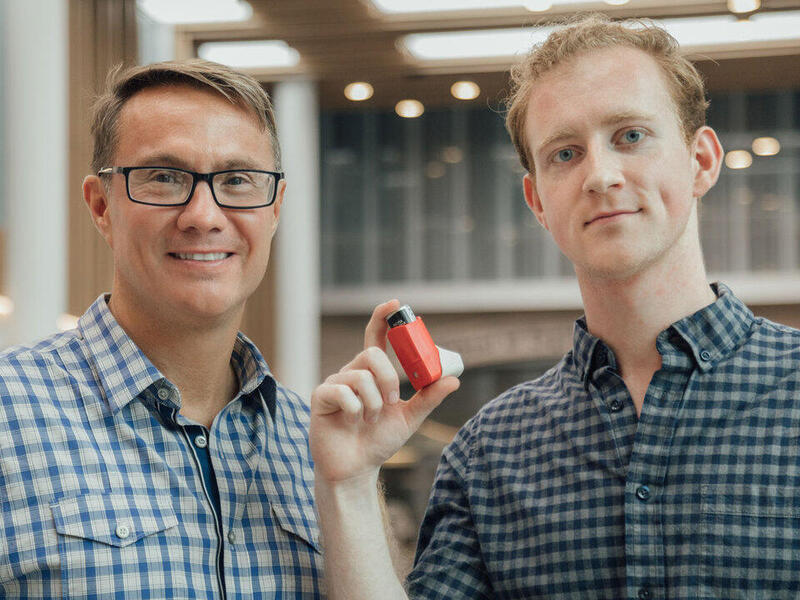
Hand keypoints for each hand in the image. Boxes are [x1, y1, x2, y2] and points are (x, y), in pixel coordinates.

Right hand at [310, 300, 459, 484]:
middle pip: (372, 355)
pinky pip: (342, 392)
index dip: (383, 317)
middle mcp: (352, 372)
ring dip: (374, 403)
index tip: (395, 304)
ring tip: (370, 420)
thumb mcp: (410, 418)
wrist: (356, 468)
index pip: (375, 336)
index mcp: (372, 372)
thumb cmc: (378, 441)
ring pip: (360, 376)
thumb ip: (428, 398)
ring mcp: (335, 383)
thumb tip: (454, 380)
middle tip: (392, 401)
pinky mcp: (320, 397)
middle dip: (389, 378)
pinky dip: (355, 410)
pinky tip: (352, 422)